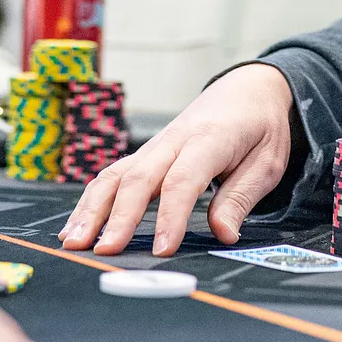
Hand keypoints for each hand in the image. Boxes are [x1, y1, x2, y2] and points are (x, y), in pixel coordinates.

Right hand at [59, 62, 295, 256]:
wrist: (249, 88)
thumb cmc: (260, 125)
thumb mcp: (268, 160)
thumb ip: (242, 197)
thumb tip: (224, 234)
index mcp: (210, 138)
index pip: (184, 179)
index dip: (171, 216)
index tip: (162, 250)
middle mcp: (174, 140)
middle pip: (139, 177)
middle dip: (119, 217)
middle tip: (105, 253)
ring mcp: (155, 146)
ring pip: (115, 174)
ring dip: (92, 209)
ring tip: (74, 243)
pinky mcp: (145, 154)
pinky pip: (111, 176)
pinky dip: (90, 201)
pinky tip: (75, 227)